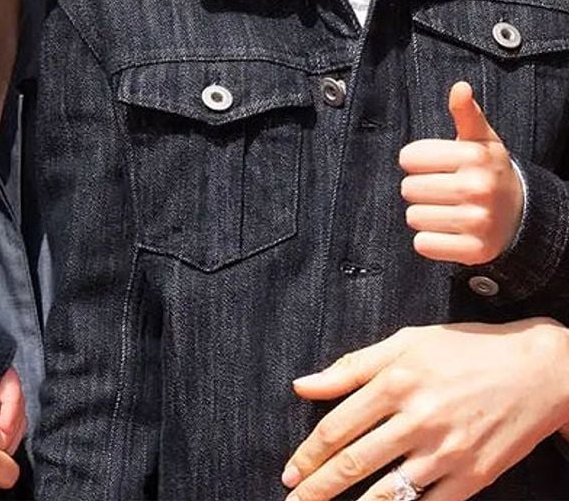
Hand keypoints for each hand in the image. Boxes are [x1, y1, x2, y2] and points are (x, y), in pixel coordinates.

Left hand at [282, 319, 568, 500]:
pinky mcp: (475, 476)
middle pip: (355, 463)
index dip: (308, 454)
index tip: (290, 471)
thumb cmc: (465, 349)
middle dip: (318, 489)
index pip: (338, 428)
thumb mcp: (405, 342)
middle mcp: (417, 419)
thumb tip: (302, 385)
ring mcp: (447, 452)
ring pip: (387, 492)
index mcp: (395, 382)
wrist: (538, 370)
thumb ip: (351, 367)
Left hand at [399, 81, 522, 264]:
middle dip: (420, 189)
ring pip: (414, 217)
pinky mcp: (474, 251)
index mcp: (474, 157)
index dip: (416, 161)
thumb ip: (466, 113)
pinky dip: (429, 240)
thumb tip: (460, 87)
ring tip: (446, 210)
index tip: (435, 165)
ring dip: (424, 214)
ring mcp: (478, 221)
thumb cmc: (489, 171)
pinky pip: (423, 244)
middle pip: (408, 188)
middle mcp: (478, 188)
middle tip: (442, 190)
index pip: (408, 157)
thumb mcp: (481, 139)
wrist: (522, 216)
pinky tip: (448, 231)